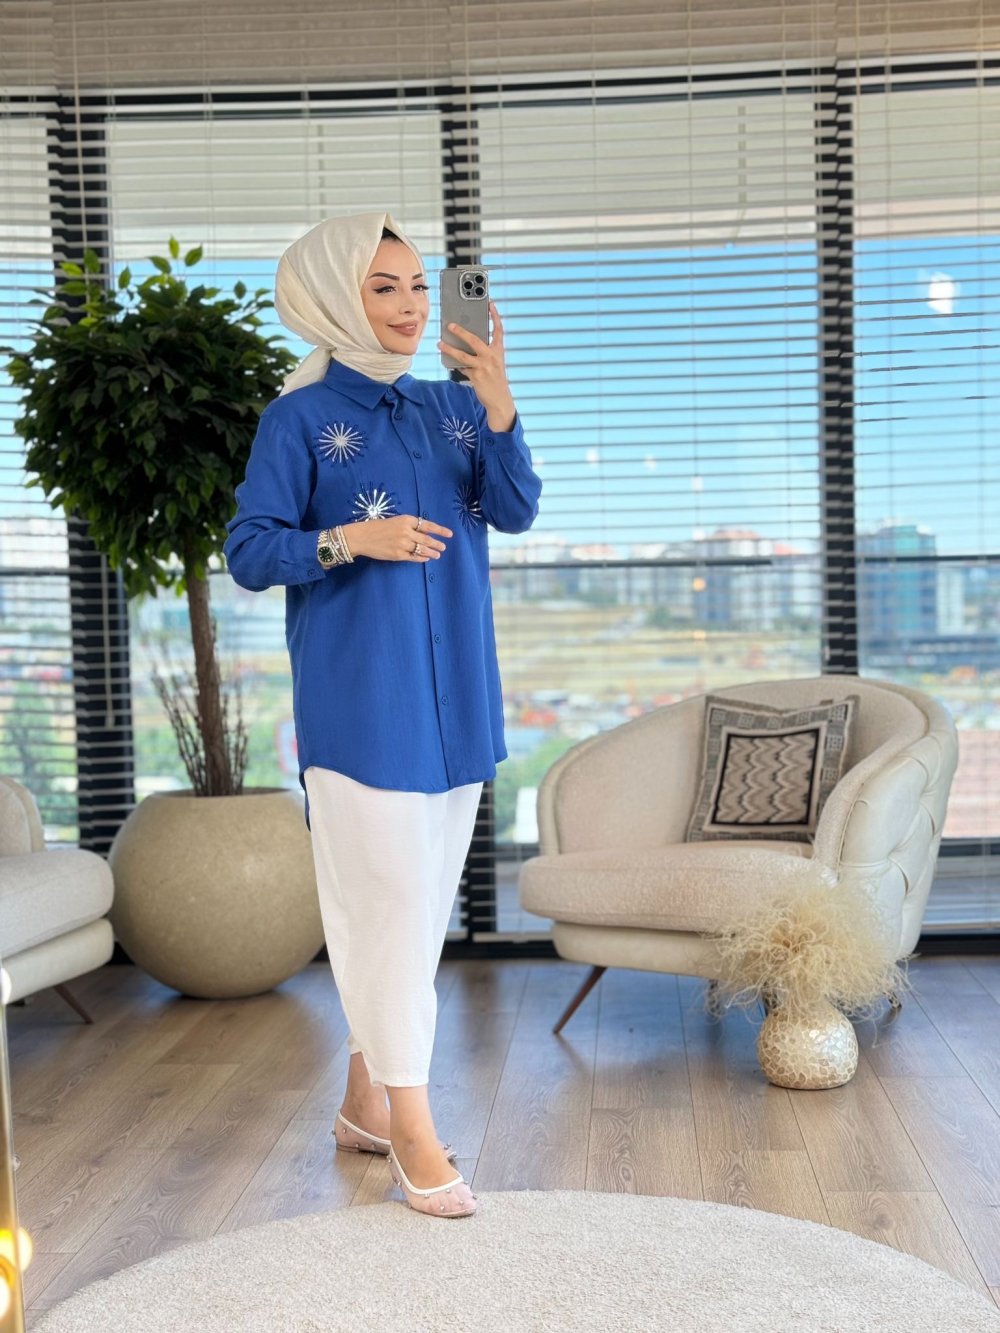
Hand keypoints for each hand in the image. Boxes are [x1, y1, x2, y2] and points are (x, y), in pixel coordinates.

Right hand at [342, 515, 451, 562]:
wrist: (361, 536)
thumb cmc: (376, 527)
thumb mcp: (394, 521)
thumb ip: (408, 526)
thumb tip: (422, 533)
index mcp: (406, 520)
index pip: (427, 525)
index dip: (440, 530)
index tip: (449, 534)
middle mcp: (406, 532)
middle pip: (427, 539)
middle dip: (437, 544)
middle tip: (443, 547)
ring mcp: (403, 544)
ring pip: (422, 550)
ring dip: (431, 553)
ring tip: (437, 555)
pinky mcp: (398, 555)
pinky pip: (414, 557)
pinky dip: (421, 558)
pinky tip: (425, 558)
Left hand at [438, 301, 515, 431]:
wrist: (500, 400)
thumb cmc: (495, 380)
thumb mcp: (494, 363)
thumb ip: (483, 353)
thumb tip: (465, 345)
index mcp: (498, 351)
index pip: (498, 330)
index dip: (495, 316)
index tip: (490, 304)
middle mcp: (492, 357)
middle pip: (474, 340)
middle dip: (461, 331)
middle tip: (450, 325)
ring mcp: (483, 367)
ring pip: (463, 355)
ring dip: (449, 348)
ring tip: (439, 344)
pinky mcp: (476, 376)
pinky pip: (462, 367)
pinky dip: (455, 364)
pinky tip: (447, 360)